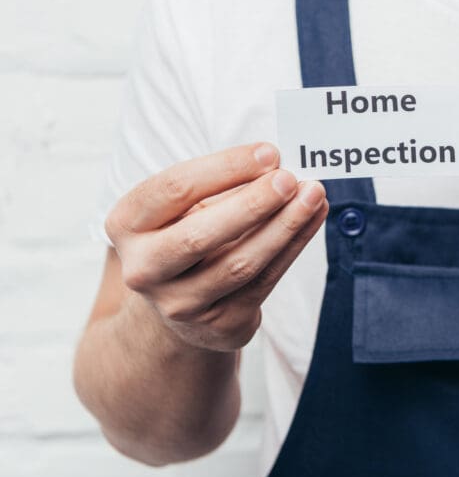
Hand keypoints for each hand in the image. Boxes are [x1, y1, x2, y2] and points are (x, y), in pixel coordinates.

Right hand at [105, 143, 328, 351]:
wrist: (178, 303)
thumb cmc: (185, 234)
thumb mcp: (185, 206)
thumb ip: (223, 185)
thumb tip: (275, 165)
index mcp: (127, 224)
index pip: (174, 189)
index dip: (225, 168)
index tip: (269, 152)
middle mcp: (145, 268)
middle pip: (200, 235)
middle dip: (252, 204)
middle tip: (289, 179)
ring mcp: (180, 303)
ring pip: (240, 264)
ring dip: (284, 226)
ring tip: (313, 195)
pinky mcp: (219, 323)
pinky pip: (265, 280)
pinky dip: (294, 244)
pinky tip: (314, 218)